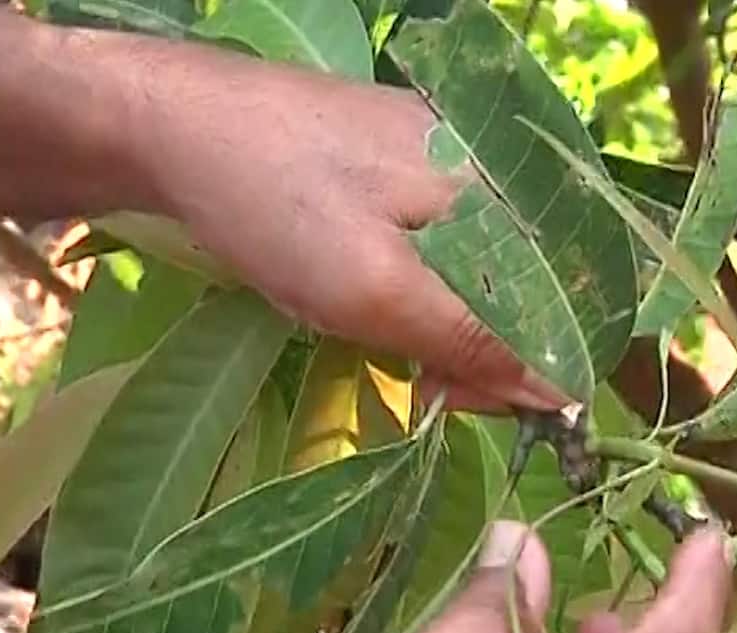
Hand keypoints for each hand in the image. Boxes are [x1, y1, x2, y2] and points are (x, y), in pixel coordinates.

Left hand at [114, 34, 567, 412]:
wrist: (175, 126)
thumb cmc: (280, 211)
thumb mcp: (380, 293)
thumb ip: (475, 343)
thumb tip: (562, 393)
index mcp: (504, 191)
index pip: (556, 303)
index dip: (524, 368)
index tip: (457, 403)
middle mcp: (491, 169)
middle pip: (522, 287)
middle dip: (478, 349)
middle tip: (420, 388)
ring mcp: (447, 160)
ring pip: (481, 272)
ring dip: (446, 324)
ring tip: (388, 344)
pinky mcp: (407, 162)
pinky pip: (446, 244)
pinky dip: (422, 288)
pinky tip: (383, 300)